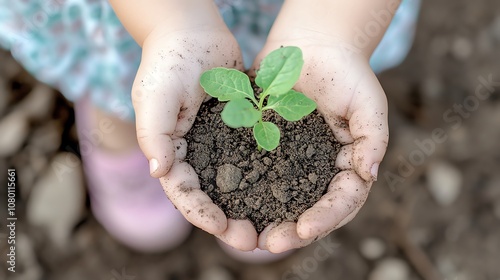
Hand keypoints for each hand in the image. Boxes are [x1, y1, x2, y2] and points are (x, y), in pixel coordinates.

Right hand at [132, 24, 257, 250]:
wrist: (193, 31)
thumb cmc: (168, 62)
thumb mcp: (154, 97)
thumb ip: (154, 134)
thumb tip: (159, 173)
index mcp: (170, 151)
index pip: (184, 192)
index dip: (201, 214)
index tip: (223, 229)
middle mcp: (194, 152)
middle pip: (211, 196)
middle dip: (229, 221)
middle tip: (252, 240)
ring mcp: (218, 142)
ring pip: (235, 183)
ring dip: (250, 206)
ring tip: (272, 225)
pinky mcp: (239, 129)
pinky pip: (252, 157)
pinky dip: (264, 177)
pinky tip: (284, 190)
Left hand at [253, 33, 388, 252]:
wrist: (312, 45)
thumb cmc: (347, 72)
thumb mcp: (368, 103)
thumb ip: (373, 139)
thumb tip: (369, 175)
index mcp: (347, 164)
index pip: (342, 200)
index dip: (325, 218)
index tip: (304, 230)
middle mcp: (320, 169)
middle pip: (309, 209)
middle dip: (291, 230)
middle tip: (269, 244)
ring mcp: (292, 161)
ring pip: (280, 198)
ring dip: (266, 219)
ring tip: (248, 236)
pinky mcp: (267, 147)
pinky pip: (256, 172)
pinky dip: (246, 191)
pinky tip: (230, 203)